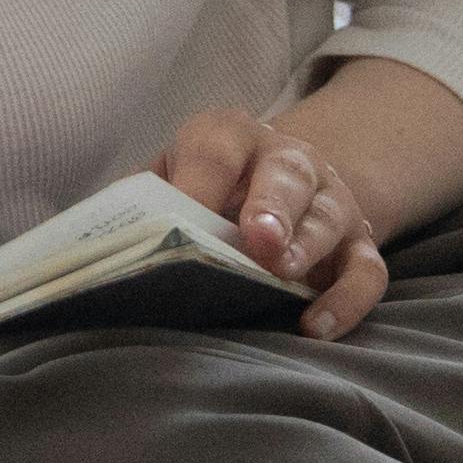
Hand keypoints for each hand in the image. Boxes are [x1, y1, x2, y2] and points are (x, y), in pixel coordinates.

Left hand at [162, 104, 387, 338]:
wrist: (273, 182)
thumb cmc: (205, 190)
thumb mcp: (168, 178)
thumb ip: (139, 203)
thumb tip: (96, 250)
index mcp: (230, 137)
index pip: (217, 149)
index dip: (200, 183)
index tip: (182, 222)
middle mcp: (289, 160)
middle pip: (287, 175)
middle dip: (272, 206)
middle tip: (256, 240)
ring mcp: (330, 202)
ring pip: (329, 218)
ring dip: (306, 246)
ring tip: (281, 276)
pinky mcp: (359, 244)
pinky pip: (367, 270)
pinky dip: (348, 299)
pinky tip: (316, 326)